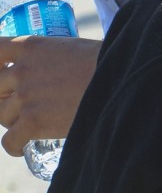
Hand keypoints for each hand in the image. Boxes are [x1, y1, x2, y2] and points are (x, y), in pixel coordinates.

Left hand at [0, 36, 99, 155]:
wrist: (119, 79)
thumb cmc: (104, 61)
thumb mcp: (70, 48)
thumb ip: (51, 57)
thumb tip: (52, 68)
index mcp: (31, 46)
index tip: (3, 72)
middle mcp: (22, 70)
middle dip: (3, 97)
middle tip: (18, 104)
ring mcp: (26, 97)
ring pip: (2, 115)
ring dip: (11, 121)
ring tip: (25, 125)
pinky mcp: (34, 122)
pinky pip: (9, 140)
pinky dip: (14, 146)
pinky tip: (23, 146)